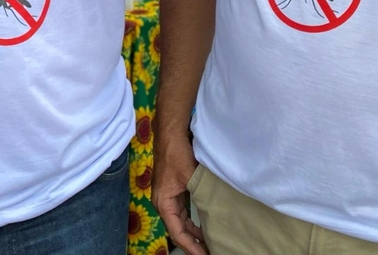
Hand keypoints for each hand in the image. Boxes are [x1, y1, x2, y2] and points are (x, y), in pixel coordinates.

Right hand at [152, 132, 207, 254]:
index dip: (191, 246)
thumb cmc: (177, 154)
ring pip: (179, 223)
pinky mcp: (173, 192)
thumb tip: (213, 211)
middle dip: (192, 244)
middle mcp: (163, 203)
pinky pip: (181, 214)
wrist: (170, 135)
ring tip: (208, 245)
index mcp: (163, 203)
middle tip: (209, 252)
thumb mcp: (190, 176)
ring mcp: (167, 198)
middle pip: (177, 231)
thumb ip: (200, 194)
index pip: (177, 232)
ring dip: (192, 234)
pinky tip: (202, 228)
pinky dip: (191, 223)